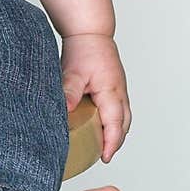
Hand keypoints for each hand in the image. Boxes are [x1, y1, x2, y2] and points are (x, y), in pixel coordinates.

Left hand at [60, 33, 131, 163]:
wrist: (91, 33)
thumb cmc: (84, 50)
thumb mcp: (74, 72)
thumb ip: (70, 92)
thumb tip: (66, 110)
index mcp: (112, 93)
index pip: (115, 125)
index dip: (111, 143)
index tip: (106, 158)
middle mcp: (120, 93)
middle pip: (124, 125)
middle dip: (116, 142)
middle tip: (104, 155)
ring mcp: (120, 90)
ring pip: (124, 118)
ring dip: (116, 132)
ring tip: (103, 145)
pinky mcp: (115, 87)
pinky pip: (120, 109)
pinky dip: (114, 121)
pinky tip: (101, 125)